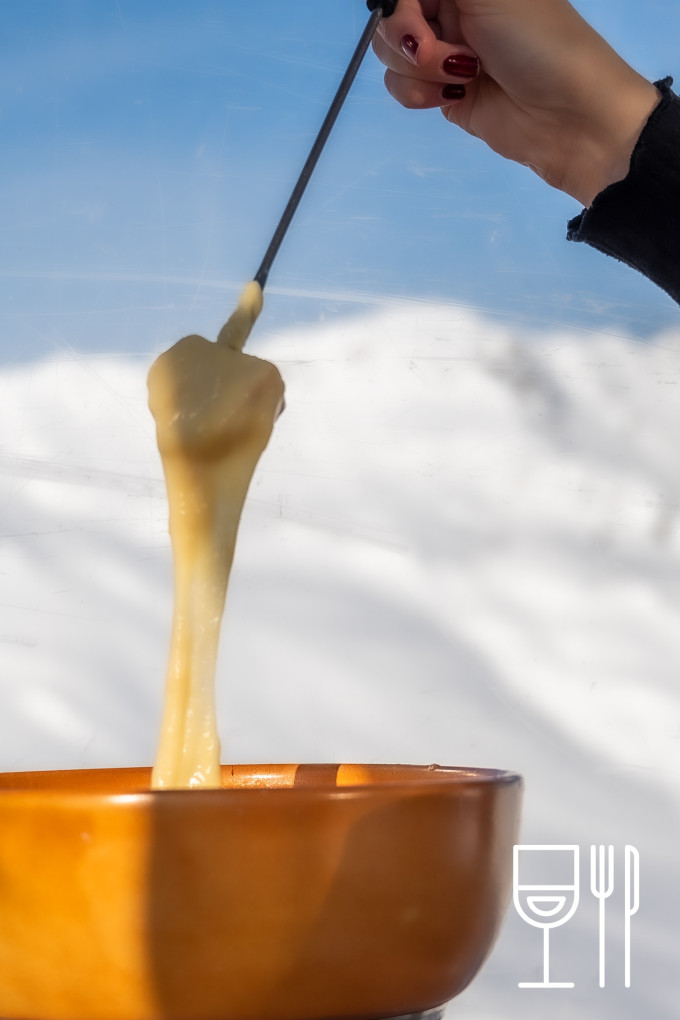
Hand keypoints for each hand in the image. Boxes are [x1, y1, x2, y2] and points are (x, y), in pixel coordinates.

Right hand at [373, 0, 659, 204]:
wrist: (572, 119)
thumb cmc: (540, 44)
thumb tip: (395, 1)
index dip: (401, 8)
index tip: (419, 23)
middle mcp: (454, 12)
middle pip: (392, 21)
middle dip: (409, 38)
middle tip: (452, 55)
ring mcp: (447, 55)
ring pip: (393, 56)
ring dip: (419, 69)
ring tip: (462, 77)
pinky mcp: (445, 96)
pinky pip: (404, 89)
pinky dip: (418, 94)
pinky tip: (453, 97)